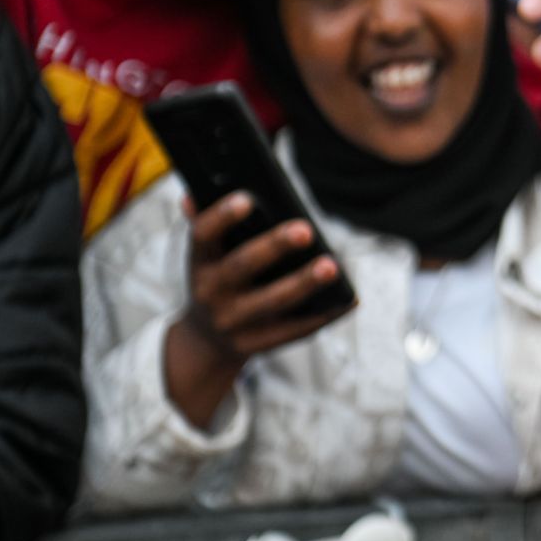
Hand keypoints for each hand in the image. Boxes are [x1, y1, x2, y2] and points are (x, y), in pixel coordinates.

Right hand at [177, 192, 351, 366]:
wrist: (207, 341)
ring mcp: (231, 322)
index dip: (221, 217)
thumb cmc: (221, 279)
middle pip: (242, 265)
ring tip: (332, 266)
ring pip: (273, 301)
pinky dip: (323, 315)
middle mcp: (210, 292)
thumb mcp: (208, 255)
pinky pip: (293, 330)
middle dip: (274, 247)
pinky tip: (347, 299)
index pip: (202, 235)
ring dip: (304, 283)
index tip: (247, 198)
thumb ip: (211, 226)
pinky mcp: (255, 345)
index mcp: (199, 261)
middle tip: (306, 230)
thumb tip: (193, 196)